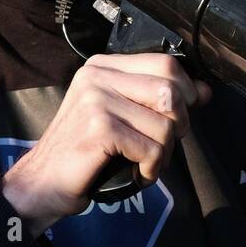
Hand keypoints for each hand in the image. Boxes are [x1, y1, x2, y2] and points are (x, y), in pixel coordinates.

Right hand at [0, 53, 211, 232]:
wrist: (42, 183)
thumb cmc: (84, 153)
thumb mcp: (121, 117)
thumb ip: (157, 100)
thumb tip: (204, 91)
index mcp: (102, 67)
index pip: (166, 64)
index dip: (186, 92)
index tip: (181, 116)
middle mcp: (97, 76)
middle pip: (171, 91)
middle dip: (178, 126)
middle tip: (160, 146)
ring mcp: (96, 100)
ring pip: (166, 125)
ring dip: (164, 154)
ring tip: (143, 163)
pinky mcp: (99, 128)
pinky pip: (152, 149)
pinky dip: (151, 170)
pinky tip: (135, 174)